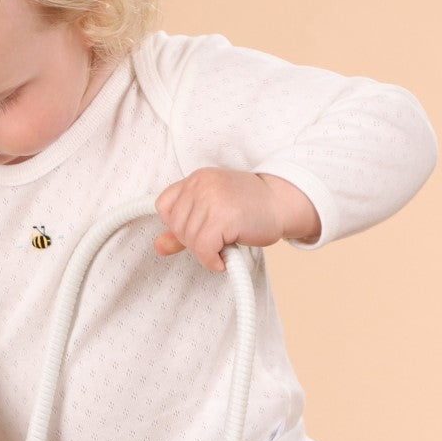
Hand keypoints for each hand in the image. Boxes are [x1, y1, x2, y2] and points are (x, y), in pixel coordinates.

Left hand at [154, 169, 320, 271]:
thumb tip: (159, 247)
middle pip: (176, 227)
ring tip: (225, 246)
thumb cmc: (250, 208)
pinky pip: (203, 249)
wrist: (282, 203)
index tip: (199, 230)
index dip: (177, 224)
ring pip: (189, 240)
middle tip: (217, 240)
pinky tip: (224, 260)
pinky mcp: (223, 217)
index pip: (164, 206)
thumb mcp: (213, 211)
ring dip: (206, 252)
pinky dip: (211, 261)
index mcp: (196, 179)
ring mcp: (212, 198)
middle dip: (194, 241)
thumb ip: (184, 228)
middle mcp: (201, 184)